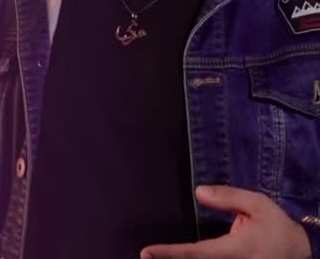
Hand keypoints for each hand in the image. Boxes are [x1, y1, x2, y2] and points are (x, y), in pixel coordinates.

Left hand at [140, 185, 311, 258]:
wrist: (298, 252)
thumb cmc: (276, 226)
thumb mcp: (257, 203)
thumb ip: (227, 197)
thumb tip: (198, 192)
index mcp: (234, 250)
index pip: (195, 253)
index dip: (170, 253)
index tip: (147, 252)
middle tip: (145, 257)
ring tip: (155, 258)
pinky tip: (176, 258)